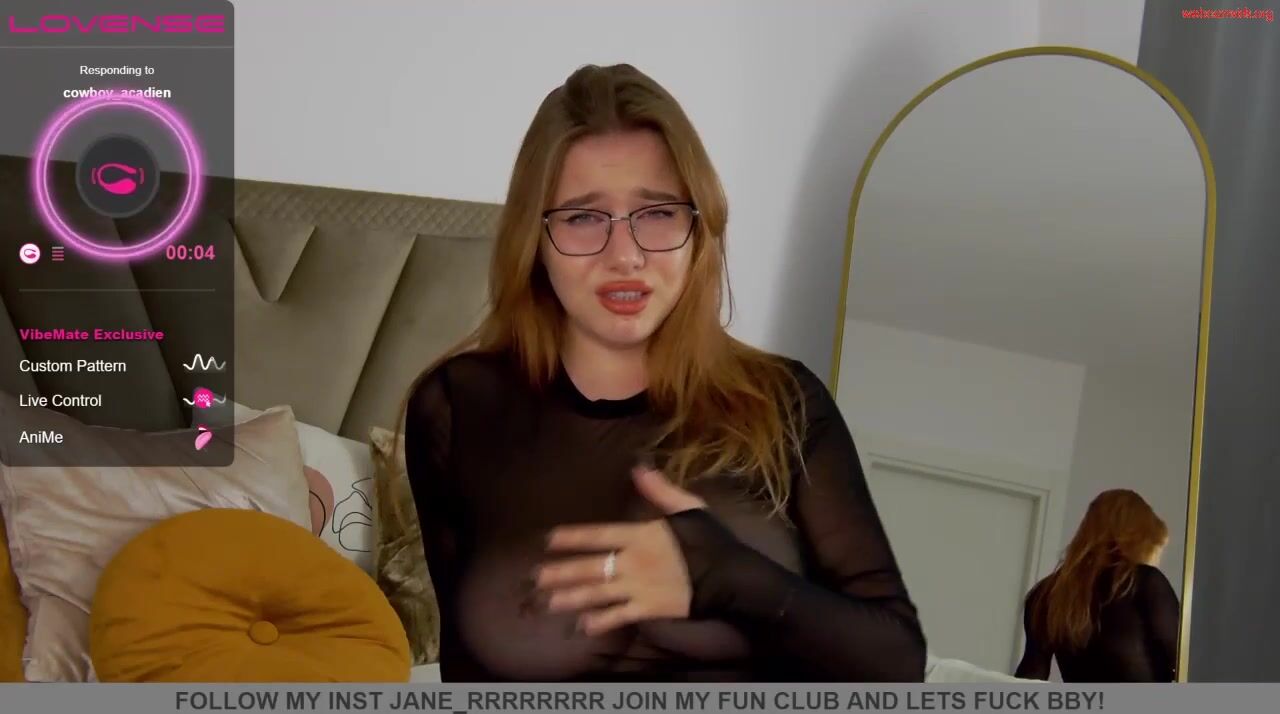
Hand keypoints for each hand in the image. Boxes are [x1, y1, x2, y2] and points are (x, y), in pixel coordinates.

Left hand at [534, 466, 706, 635]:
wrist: (731, 577)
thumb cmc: (710, 540)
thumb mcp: (688, 508)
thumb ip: (660, 490)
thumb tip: (638, 466)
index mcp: (640, 535)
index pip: (598, 535)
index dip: (572, 537)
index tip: (548, 540)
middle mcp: (633, 562)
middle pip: (591, 567)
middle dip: (561, 572)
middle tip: (536, 577)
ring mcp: (639, 587)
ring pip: (598, 594)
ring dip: (572, 598)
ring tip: (549, 602)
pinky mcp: (649, 608)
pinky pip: (619, 616)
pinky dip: (601, 622)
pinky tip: (583, 626)